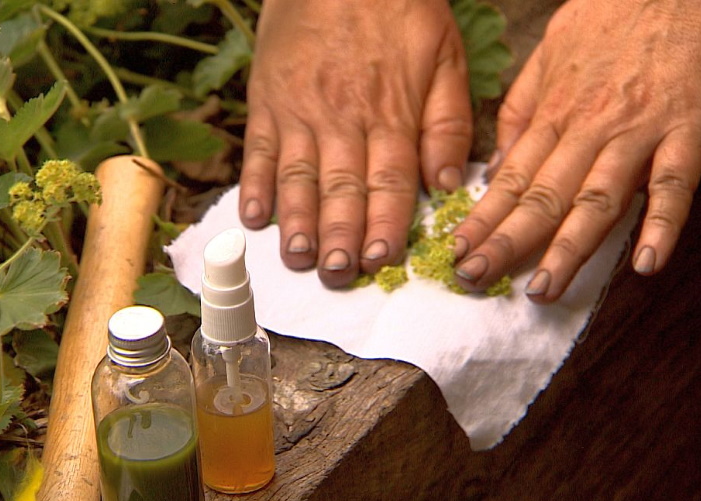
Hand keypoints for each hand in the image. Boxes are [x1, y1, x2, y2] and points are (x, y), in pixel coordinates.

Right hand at [239, 0, 471, 287]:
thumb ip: (447, 120)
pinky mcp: (267, 99)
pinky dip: (253, 184)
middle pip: (341, 188)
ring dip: (297, 221)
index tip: (382, 261)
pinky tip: (253, 216)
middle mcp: (342, 118)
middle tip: (336, 274)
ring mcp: (299, 110)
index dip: (385, 225)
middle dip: (338, 236)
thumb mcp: (444, 52)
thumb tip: (447, 182)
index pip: (389, 181)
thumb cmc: (397, 6)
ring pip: (297, 176)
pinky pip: (257, 148)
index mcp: (389, 111)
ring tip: (298, 258)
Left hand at [451, 0, 700, 301]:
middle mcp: (589, 126)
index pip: (510, 179)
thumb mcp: (550, 52)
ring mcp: (638, 129)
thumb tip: (496, 166)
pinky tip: (646, 263)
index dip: (482, 220)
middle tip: (475, 279)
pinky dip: (663, 223)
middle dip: (506, 242)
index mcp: (554, 112)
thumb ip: (522, 110)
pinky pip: (675, 182)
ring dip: (569, 247)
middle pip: (543, 196)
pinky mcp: (688, 127)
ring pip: (597, 198)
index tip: (457, 254)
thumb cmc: (616, 14)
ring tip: (543, 288)